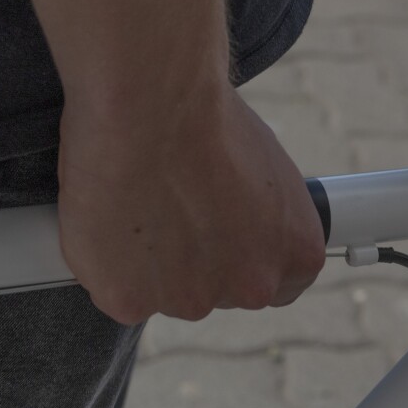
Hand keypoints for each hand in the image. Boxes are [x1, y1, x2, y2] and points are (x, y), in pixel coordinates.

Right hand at [57, 83, 327, 323]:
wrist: (153, 105)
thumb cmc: (210, 120)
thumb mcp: (266, 170)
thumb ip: (260, 216)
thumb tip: (239, 221)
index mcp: (298, 253)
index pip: (280, 286)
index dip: (244, 260)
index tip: (223, 239)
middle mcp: (253, 287)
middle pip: (220, 291)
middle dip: (197, 263)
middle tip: (173, 211)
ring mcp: (190, 300)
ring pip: (165, 293)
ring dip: (151, 264)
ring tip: (139, 204)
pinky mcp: (131, 302)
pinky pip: (117, 290)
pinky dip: (109, 263)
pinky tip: (110, 218)